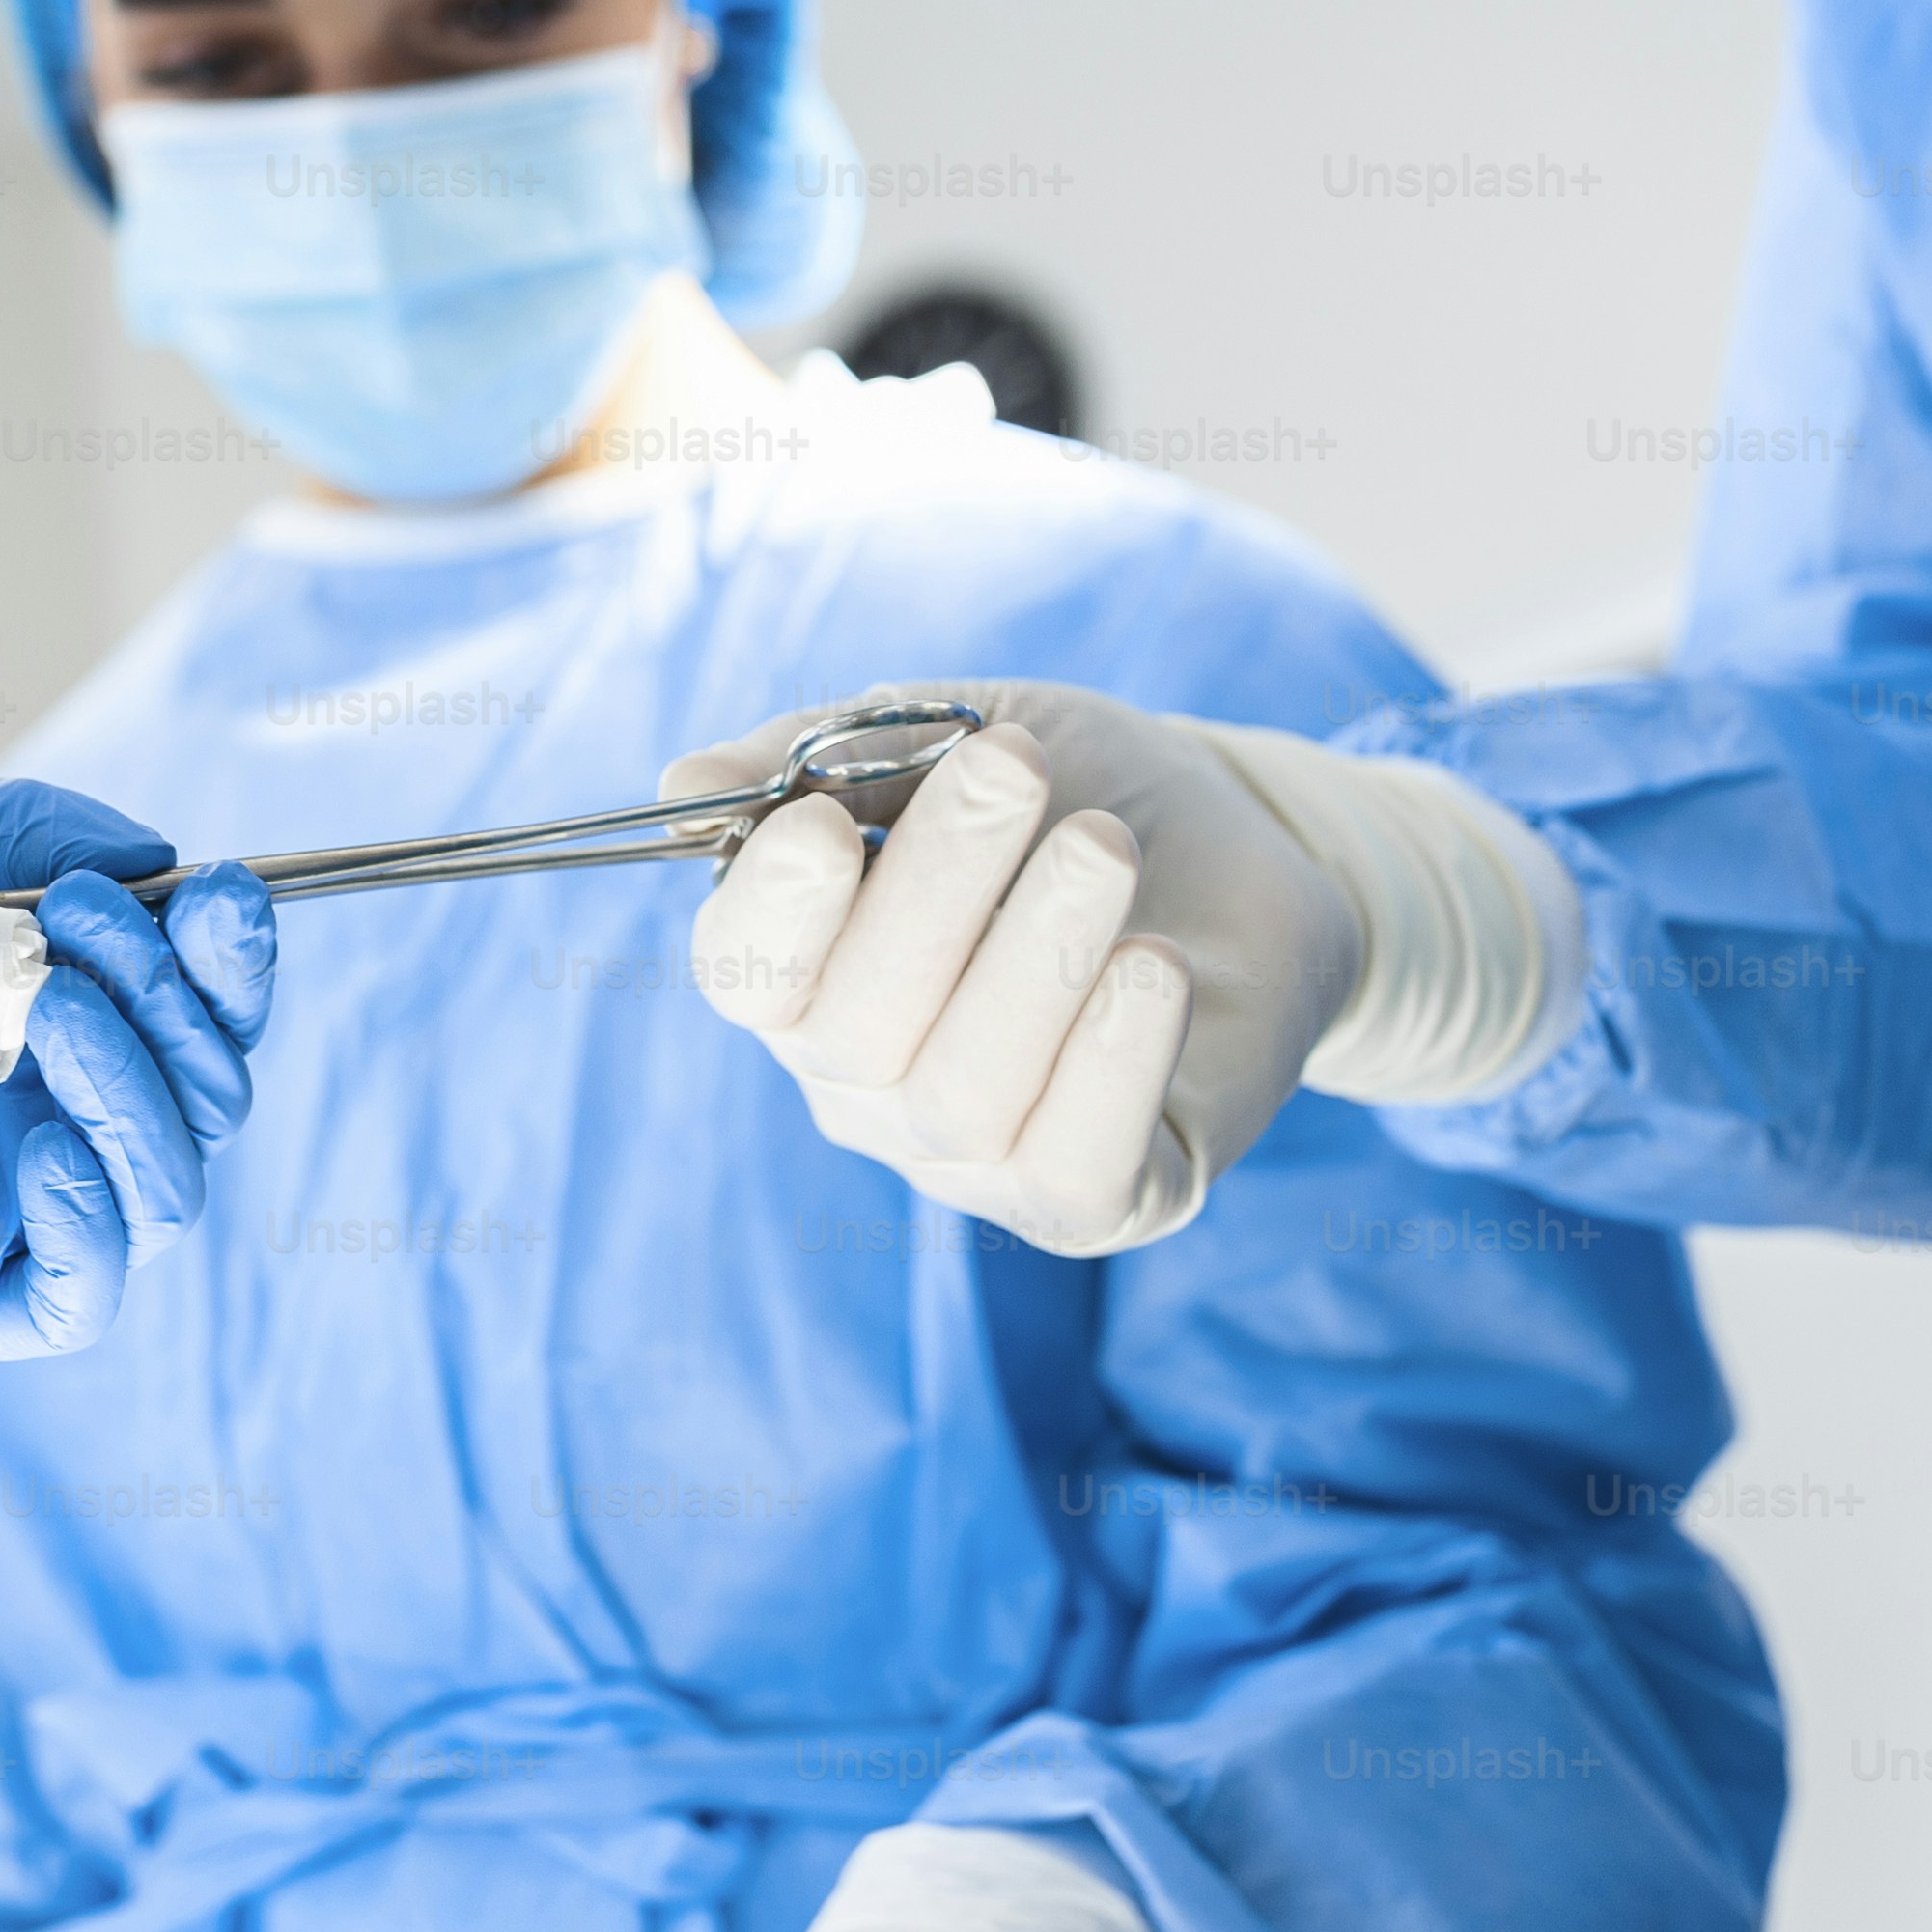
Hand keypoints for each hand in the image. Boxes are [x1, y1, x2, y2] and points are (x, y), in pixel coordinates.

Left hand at [0, 781, 274, 1358]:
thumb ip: (21, 836)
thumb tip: (148, 857)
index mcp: (71, 1017)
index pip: (208, 1011)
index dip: (235, 961)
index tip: (216, 894)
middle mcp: (67, 1114)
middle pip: (210, 1092)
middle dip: (176, 1003)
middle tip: (85, 926)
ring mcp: (21, 1207)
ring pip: (168, 1186)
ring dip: (136, 1090)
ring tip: (51, 1012)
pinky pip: (83, 1292)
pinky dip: (95, 1224)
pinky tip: (50, 1151)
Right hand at [674, 683, 1359, 1253]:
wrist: (1251, 846)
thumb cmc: (1076, 791)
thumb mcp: (954, 733)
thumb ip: (821, 755)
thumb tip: (681, 785)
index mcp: (815, 969)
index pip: (746, 975)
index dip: (773, 913)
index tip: (825, 821)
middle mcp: (871, 1084)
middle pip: (855, 1028)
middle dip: (933, 889)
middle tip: (1016, 765)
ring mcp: (973, 1156)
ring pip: (962, 1092)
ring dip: (1038, 954)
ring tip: (1107, 844)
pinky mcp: (1091, 1199)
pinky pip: (1071, 1165)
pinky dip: (1110, 1063)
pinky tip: (1155, 967)